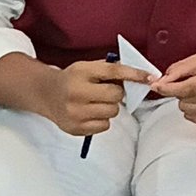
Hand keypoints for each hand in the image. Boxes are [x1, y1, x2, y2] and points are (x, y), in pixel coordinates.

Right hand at [37, 59, 154, 136]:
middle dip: (116, 94)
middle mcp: (76, 92)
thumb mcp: (86, 68)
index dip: (134, 74)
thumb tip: (140, 77)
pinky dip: (102, 120)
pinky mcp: (75, 128)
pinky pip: (104, 126)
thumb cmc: (72, 79)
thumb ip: (110, 70)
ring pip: (112, 112)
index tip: (149, 77)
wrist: (46, 94)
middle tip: (105, 92)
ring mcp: (75, 112)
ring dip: (109, 107)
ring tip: (96, 103)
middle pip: (115, 95)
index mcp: (80, 72)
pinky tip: (90, 113)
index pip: (113, 72)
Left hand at [150, 53, 195, 128]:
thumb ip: (179, 69)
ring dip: (188, 101)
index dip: (168, 88)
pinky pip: (192, 118)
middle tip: (195, 82)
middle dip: (181, 91)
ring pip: (186, 110)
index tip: (156, 86)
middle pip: (184, 100)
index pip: (187, 88)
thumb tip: (161, 82)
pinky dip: (194, 109)